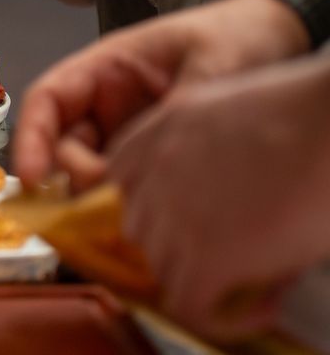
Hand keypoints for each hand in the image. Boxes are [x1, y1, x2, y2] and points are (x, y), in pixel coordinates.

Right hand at [13, 0, 312, 189]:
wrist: (273, 41)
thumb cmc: (234, 37)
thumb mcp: (207, 68)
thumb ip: (174, 114)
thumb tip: (144, 164)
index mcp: (107, 66)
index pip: (48, 98)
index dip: (31, 138)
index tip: (33, 178)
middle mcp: (107, 103)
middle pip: (63, 148)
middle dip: (73, 181)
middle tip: (109, 206)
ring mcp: (126, 135)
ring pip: (89, 175)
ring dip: (97, 200)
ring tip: (133, 217)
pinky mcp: (149, 163)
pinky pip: (122, 189)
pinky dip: (124, 208)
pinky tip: (148, 221)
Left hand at [108, 56, 329, 338]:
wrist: (329, 125)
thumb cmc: (302, 113)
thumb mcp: (231, 111)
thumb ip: (206, 149)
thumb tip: (222, 196)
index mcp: (163, 127)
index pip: (123, 176)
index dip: (156, 203)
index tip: (193, 216)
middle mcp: (157, 169)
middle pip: (140, 227)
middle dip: (178, 244)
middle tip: (230, 251)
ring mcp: (175, 213)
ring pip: (162, 270)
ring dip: (203, 282)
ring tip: (254, 279)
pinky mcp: (205, 256)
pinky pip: (190, 309)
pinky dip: (225, 320)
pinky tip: (266, 305)